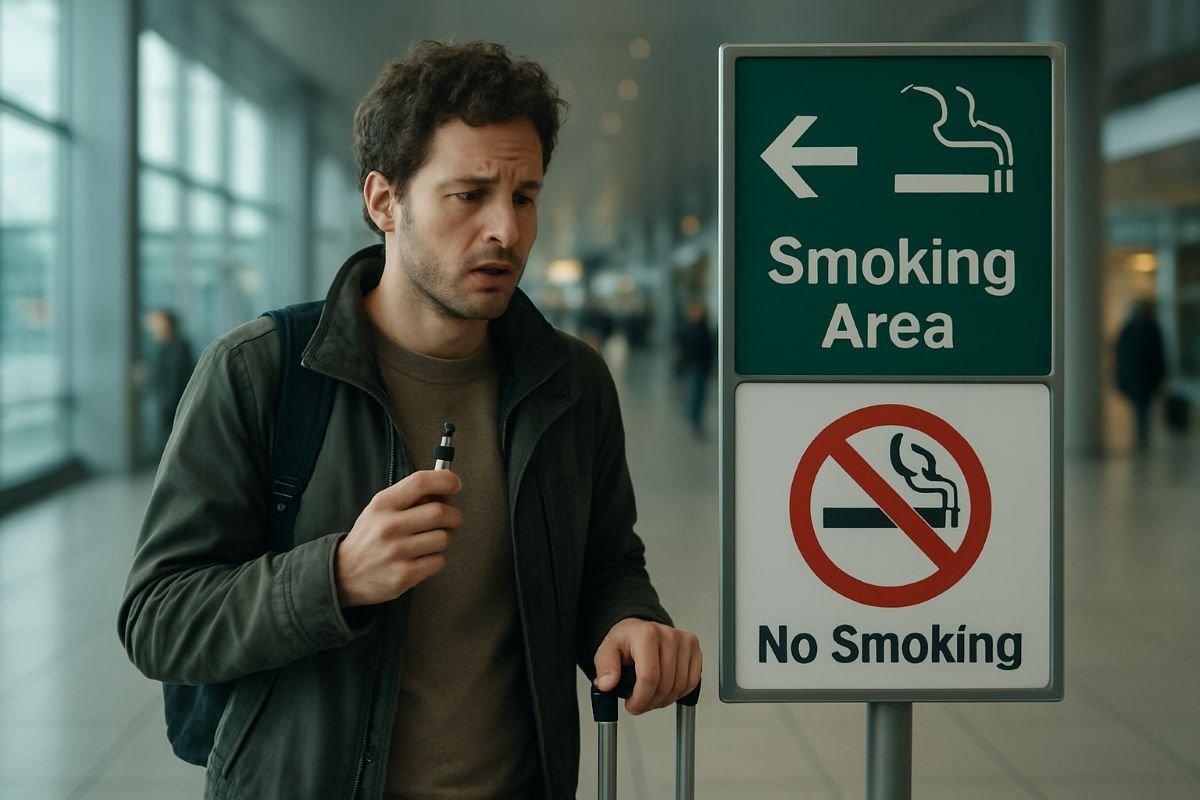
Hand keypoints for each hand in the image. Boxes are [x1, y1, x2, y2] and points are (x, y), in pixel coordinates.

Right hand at [334, 469, 462, 607]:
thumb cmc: (370, 537)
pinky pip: (439, 561)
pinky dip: (436, 559)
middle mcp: (389, 526)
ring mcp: (396, 552)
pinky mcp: (404, 575)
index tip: (455, 485)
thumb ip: (410, 497)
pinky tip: (422, 558)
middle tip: (451, 520)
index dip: (445, 480)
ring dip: (445, 539)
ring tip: (430, 542)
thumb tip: (446, 487)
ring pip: (444, 538)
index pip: (420, 482)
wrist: (343, 574)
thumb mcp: (380, 509)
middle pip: (440, 512)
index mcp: (383, 504)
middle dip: (454, 516)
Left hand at [593, 618, 701, 714]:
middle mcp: (668, 635)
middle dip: (650, 702)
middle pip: (665, 685)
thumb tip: (607, 684)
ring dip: (664, 700)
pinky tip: (666, 690)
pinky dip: (679, 693)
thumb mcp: (606, 652)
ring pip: (679, 686)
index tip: (632, 705)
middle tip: (639, 704)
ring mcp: (684, 641)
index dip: (641, 699)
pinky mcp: (694, 649)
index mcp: (646, 634)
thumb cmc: (624, 642)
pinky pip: (692, 682)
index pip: (649, 677)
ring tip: (650, 696)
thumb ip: (605, 668)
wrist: (638, 631)